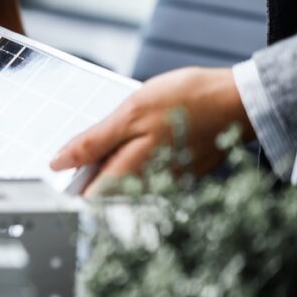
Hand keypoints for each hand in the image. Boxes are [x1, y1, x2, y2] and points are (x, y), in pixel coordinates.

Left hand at [49, 67, 253, 196]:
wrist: (239, 101)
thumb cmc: (187, 102)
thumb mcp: (130, 114)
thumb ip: (92, 143)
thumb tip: (58, 163)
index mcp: (129, 176)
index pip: (86, 196)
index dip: (70, 179)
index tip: (64, 164)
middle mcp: (147, 189)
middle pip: (104, 187)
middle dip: (94, 165)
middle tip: (105, 135)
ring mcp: (164, 184)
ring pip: (125, 177)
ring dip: (117, 157)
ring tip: (132, 130)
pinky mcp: (178, 175)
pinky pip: (146, 169)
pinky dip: (139, 153)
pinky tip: (149, 133)